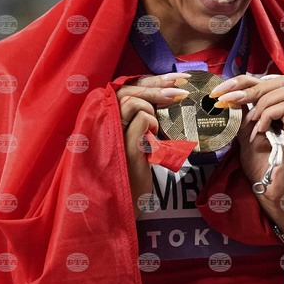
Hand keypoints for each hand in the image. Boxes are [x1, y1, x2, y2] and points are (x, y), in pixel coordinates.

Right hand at [115, 73, 189, 216]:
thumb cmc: (131, 172)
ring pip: (132, 102)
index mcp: (104, 119)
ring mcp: (110, 134)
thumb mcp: (135, 141)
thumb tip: (166, 97)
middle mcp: (101, 123)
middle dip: (157, 85)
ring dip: (152, 109)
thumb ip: (140, 120)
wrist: (123, 205)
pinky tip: (152, 140)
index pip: (125, 88)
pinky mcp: (121, 147)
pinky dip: (151, 124)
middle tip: (181, 88)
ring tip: (155, 129)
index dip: (150, 81)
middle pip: (127, 89)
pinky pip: (140, 119)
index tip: (175, 78)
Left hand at [210, 75, 283, 234]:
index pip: (265, 81)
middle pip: (277, 80)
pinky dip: (268, 115)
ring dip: (261, 102)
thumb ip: (241, 117)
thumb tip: (227, 97)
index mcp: (278, 111)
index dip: (243, 80)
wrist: (270, 193)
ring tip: (249, 121)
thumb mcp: (244, 136)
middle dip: (248, 86)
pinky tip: (258, 131)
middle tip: (227, 99)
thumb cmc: (259, 167)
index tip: (221, 89)